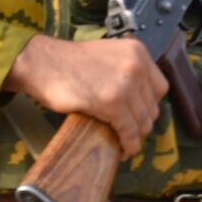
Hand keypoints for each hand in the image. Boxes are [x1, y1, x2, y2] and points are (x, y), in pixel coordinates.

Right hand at [5, 34, 167, 161]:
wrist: (42, 62)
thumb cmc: (68, 62)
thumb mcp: (108, 55)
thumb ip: (126, 70)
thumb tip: (137, 100)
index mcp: (137, 51)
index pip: (159, 86)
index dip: (150, 105)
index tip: (141, 115)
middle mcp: (136, 65)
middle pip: (152, 105)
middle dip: (143, 123)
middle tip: (132, 133)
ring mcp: (125, 83)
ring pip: (143, 120)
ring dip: (136, 137)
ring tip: (126, 143)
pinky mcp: (112, 102)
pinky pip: (128, 130)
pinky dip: (128, 143)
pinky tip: (123, 149)